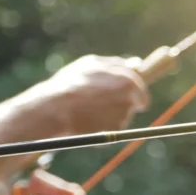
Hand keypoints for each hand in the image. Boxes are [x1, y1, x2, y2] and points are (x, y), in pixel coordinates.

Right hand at [30, 55, 150, 134]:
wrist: (55, 107)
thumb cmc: (71, 82)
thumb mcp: (91, 64)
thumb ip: (116, 63)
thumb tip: (137, 63)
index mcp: (128, 80)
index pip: (140, 88)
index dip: (134, 92)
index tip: (130, 95)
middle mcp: (129, 99)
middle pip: (132, 103)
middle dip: (121, 102)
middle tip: (102, 102)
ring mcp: (122, 116)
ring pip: (121, 115)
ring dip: (109, 112)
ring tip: (88, 108)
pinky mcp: (114, 131)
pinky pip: (112, 127)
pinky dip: (102, 124)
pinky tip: (87, 119)